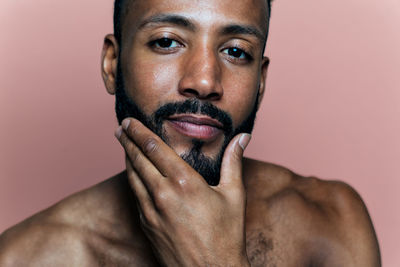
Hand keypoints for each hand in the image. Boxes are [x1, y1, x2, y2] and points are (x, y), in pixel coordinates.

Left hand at [115, 118, 251, 266]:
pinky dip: (132, 180)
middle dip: (127, 141)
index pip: (154, 148)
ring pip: (132, 177)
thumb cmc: (226, 235)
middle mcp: (163, 194)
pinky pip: (135, 196)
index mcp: (184, 182)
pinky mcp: (147, 225)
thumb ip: (233, 162)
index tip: (130, 121)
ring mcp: (151, 211)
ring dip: (126, 159)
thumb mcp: (234, 196)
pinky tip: (134, 176)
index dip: (139, 131)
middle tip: (121, 128)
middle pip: (138, 160)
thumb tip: (242, 137)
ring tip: (123, 146)